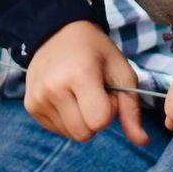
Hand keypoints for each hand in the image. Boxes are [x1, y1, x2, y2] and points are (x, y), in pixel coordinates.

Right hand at [24, 21, 147, 145]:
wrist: (58, 30)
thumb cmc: (96, 51)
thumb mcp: (120, 71)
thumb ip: (131, 108)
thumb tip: (142, 141)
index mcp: (79, 74)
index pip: (100, 121)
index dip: (109, 109)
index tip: (106, 90)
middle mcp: (53, 87)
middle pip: (84, 133)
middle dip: (95, 119)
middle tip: (94, 92)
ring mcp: (38, 97)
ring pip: (71, 134)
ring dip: (81, 119)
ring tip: (79, 92)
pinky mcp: (30, 105)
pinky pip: (57, 129)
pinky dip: (67, 118)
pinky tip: (66, 96)